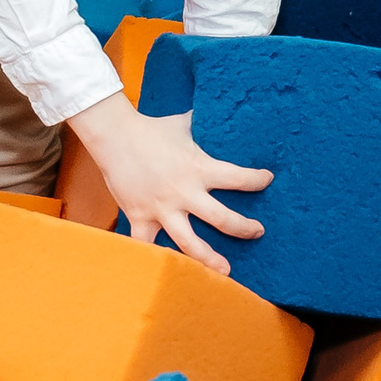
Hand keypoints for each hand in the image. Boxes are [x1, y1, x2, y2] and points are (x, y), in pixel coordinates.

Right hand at [67, 92, 270, 275]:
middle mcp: (183, 193)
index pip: (238, 178)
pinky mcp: (139, 217)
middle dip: (244, 228)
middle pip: (222, 219)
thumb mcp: (183, 124)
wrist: (114, 135)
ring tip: (226, 270)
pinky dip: (154, 259)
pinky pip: (147, 245)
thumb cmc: (151, 128)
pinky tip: (168, 272)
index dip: (256, 180)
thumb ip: (203, 123)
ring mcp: (161, 208)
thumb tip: (221, 109)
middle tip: (257, 232)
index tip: (267, 180)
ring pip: (189, 243)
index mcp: (198, 169)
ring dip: (209, 259)